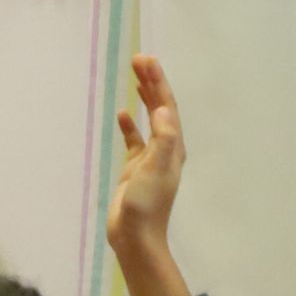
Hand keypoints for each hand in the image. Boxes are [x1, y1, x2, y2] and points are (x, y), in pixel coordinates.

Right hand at [107, 55, 193, 295]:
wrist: (136, 236)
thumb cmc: (146, 204)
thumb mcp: (155, 169)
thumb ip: (161, 139)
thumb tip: (161, 109)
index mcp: (173, 146)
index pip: (166, 106)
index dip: (158, 82)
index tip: (145, 60)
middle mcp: (166, 147)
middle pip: (160, 107)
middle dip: (152, 82)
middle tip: (139, 59)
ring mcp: (150, 157)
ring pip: (149, 119)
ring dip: (144, 97)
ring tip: (135, 76)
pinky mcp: (135, 168)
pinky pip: (134, 139)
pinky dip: (130, 124)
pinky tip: (123, 113)